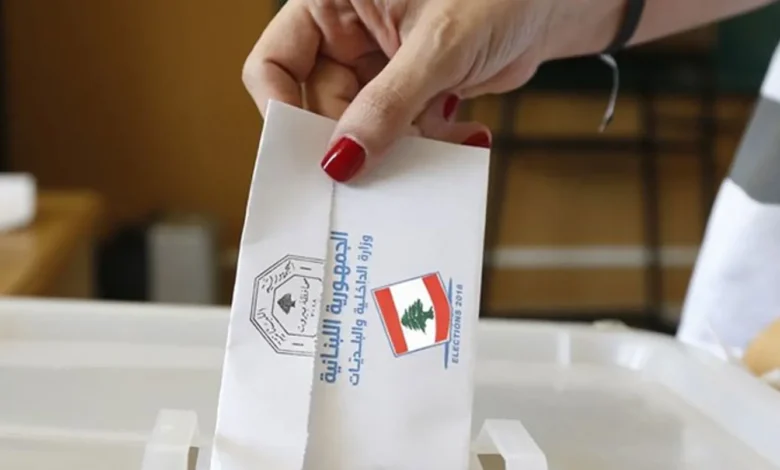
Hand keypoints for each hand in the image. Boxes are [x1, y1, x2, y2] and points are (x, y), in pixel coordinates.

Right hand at [243, 0, 622, 181]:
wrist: (556, 0)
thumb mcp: (439, 45)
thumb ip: (387, 104)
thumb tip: (342, 160)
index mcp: (333, 0)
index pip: (275, 60)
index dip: (279, 107)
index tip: (303, 154)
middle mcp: (349, 31)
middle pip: (321, 103)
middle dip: (352, 138)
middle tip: (371, 174)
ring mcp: (380, 62)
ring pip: (363, 123)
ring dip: (397, 145)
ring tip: (432, 146)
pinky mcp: (411, 87)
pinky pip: (400, 128)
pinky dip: (427, 140)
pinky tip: (460, 131)